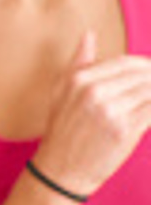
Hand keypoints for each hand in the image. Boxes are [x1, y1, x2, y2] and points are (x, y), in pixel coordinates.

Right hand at [32, 31, 150, 197]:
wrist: (61, 170)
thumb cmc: (63, 131)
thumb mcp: (61, 92)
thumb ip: (78, 62)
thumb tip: (89, 35)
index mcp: (80, 80)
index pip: (125, 63)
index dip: (146, 66)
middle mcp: (94, 92)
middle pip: (143, 75)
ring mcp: (111, 111)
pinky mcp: (125, 130)